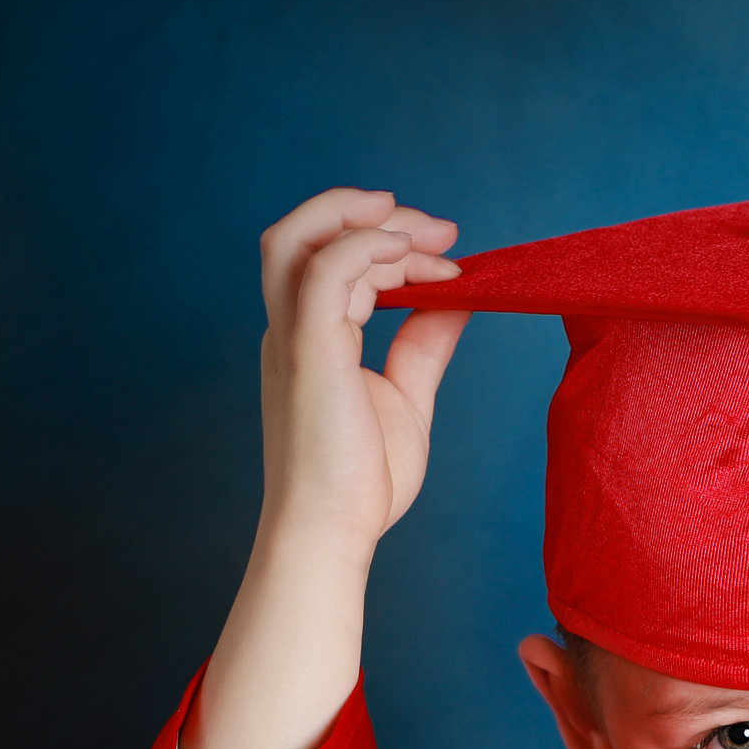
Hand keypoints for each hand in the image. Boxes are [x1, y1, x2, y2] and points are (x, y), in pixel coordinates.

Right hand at [257, 188, 468, 556]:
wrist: (334, 531)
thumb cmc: (363, 482)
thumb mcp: (408, 397)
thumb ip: (425, 344)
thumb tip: (456, 300)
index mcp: (310, 338)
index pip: (339, 263)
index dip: (394, 246)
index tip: (453, 254)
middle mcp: (291, 328)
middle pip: (310, 235)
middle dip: (377, 217)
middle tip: (444, 230)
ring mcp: (293, 336)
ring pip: (299, 237)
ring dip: (362, 217)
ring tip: (425, 227)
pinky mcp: (308, 349)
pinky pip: (325, 270)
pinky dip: (366, 247)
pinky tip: (411, 253)